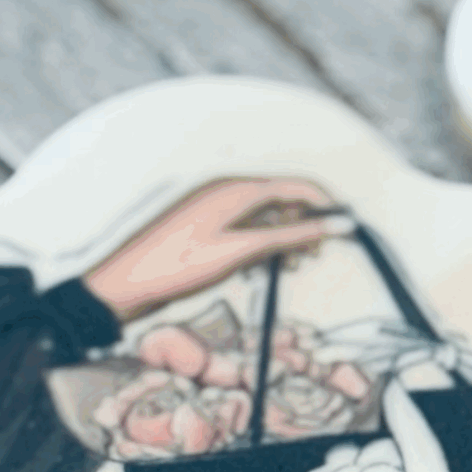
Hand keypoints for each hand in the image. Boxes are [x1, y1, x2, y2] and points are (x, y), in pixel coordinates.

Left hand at [81, 177, 344, 320]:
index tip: (348, 231)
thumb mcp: (239, 252)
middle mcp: (226, 190)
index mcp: (236, 189)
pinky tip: (265, 265)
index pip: (296, 185)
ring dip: (285, 237)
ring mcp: (214, 207)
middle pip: (282, 198)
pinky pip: (245, 226)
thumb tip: (332, 225)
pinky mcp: (204, 226)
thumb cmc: (178, 267)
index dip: (326, 206)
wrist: (123, 285)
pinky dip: (262, 243)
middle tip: (317, 256)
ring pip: (264, 215)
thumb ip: (288, 236)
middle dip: (305, 223)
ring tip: (295, 265)